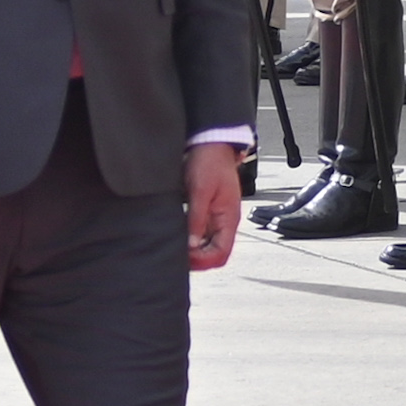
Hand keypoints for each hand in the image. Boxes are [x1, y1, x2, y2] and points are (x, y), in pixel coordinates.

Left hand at [185, 148, 243, 273]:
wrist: (211, 144)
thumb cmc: (210, 162)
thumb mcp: (200, 191)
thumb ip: (197, 220)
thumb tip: (192, 245)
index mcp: (229, 219)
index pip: (221, 254)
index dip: (203, 260)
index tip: (185, 256)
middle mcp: (225, 222)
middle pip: (216, 254)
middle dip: (198, 260)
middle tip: (177, 255)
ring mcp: (217, 217)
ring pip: (209, 246)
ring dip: (195, 251)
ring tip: (177, 247)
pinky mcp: (208, 211)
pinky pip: (203, 235)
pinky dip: (192, 240)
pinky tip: (180, 236)